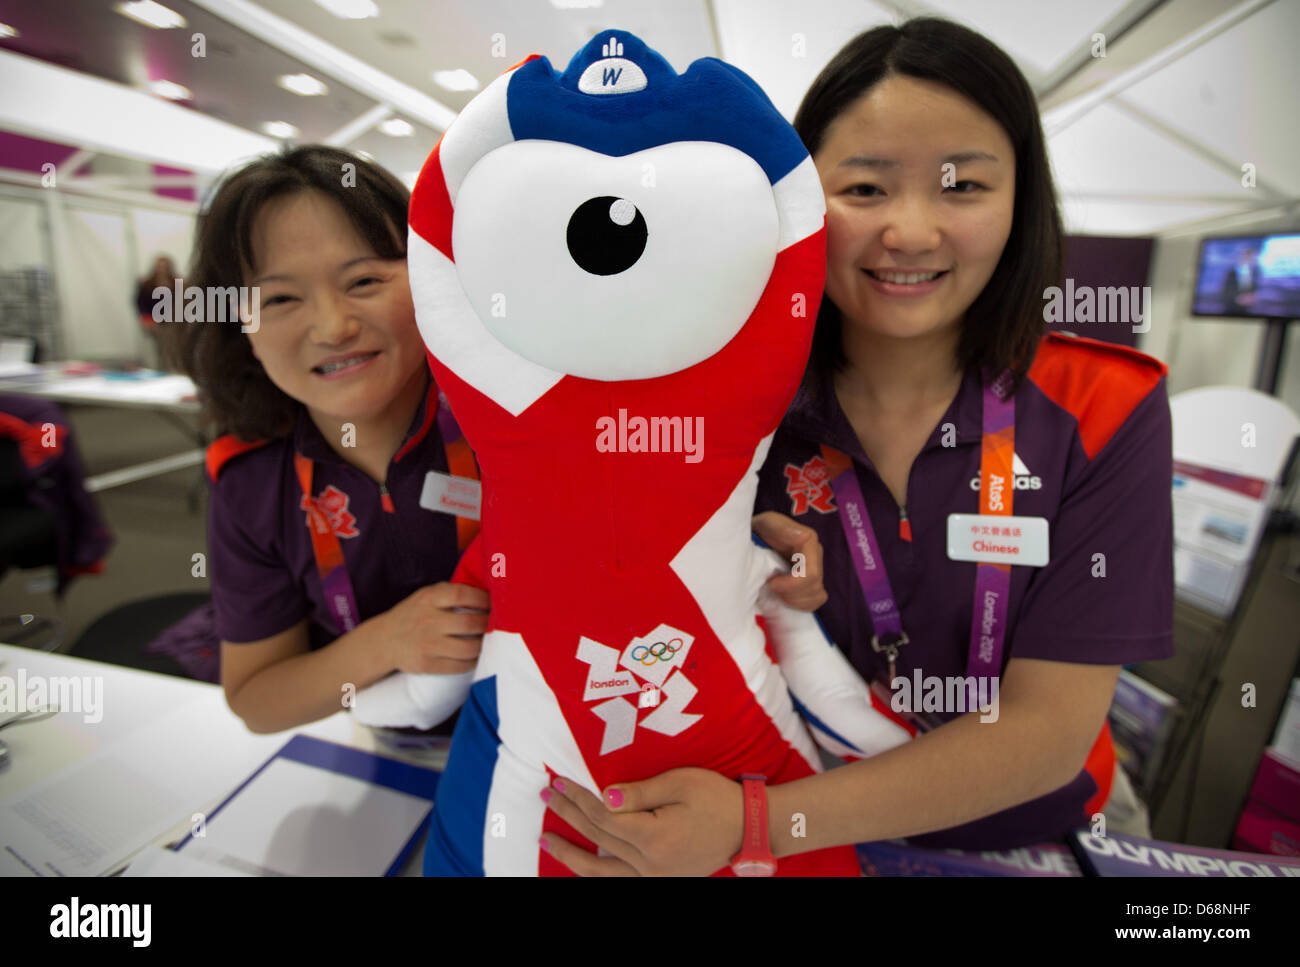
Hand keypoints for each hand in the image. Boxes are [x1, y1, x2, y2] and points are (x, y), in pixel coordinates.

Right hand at [381, 582, 489, 674]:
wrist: (385, 641)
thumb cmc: (415, 614)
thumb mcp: (426, 596)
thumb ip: (450, 593)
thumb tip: (488, 595)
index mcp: (428, 598)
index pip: (462, 594)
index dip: (483, 599)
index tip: (493, 603)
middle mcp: (427, 620)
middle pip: (469, 623)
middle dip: (488, 625)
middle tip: (495, 625)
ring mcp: (426, 644)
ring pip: (468, 648)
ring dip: (483, 645)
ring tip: (487, 642)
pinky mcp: (426, 665)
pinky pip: (459, 666)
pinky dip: (472, 661)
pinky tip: (475, 656)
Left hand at [539, 768, 743, 875]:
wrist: (749, 827)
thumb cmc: (716, 797)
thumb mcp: (680, 783)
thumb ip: (639, 793)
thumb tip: (603, 798)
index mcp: (654, 838)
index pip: (603, 817)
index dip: (578, 798)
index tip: (559, 781)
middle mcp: (651, 865)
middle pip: (598, 839)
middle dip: (568, 816)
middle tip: (546, 796)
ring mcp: (656, 878)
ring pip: (600, 871)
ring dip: (570, 854)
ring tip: (547, 838)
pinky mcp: (661, 881)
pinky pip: (618, 880)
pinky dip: (594, 872)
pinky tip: (579, 863)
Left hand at [752, 511, 826, 611]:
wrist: (756, 537)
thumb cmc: (760, 529)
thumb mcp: (766, 524)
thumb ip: (781, 528)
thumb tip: (803, 537)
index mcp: (809, 540)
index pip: (810, 574)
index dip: (790, 585)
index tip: (770, 582)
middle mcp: (816, 555)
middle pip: (812, 587)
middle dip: (789, 593)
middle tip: (770, 587)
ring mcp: (816, 569)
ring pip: (816, 596)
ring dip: (794, 600)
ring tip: (776, 591)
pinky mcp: (813, 582)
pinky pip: (816, 600)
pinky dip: (800, 604)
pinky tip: (785, 597)